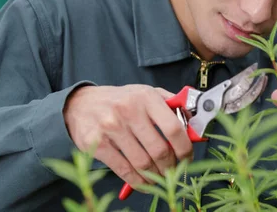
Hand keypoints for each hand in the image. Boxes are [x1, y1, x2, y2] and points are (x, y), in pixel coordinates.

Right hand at [63, 85, 192, 188]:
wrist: (81, 104)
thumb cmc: (120, 101)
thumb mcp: (145, 94)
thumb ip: (171, 105)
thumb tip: (195, 124)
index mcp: (146, 97)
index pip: (174, 128)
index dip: (185, 149)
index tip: (187, 158)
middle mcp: (129, 110)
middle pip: (159, 151)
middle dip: (170, 167)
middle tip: (173, 172)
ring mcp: (112, 127)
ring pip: (143, 163)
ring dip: (155, 176)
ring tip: (159, 178)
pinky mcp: (98, 143)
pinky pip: (125, 170)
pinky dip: (138, 181)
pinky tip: (143, 181)